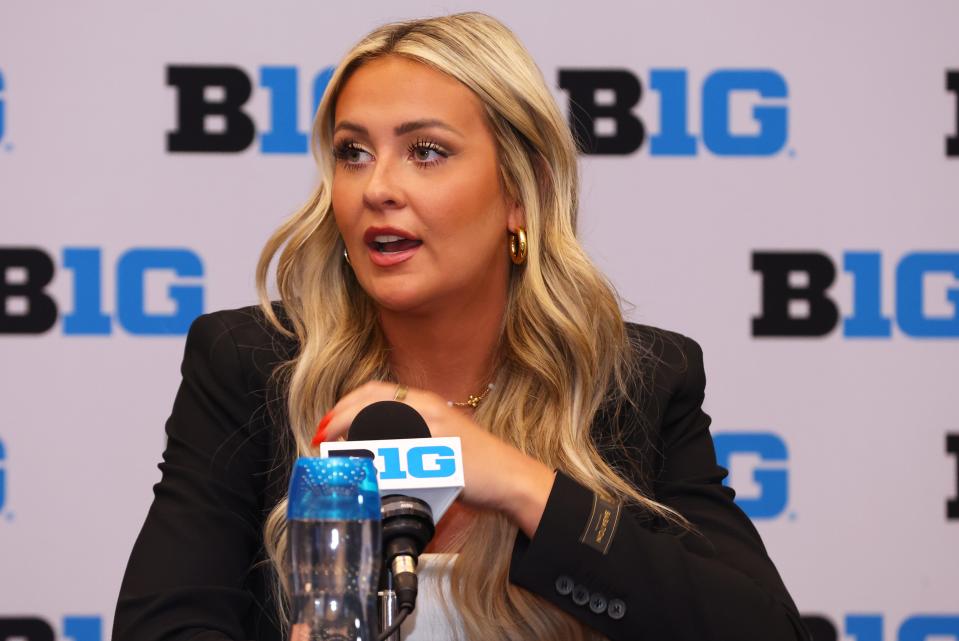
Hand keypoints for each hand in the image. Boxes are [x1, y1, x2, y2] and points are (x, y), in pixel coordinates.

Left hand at [318, 381, 554, 536]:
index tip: (328, 421)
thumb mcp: (439, 438)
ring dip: (351, 437)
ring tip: (336, 453)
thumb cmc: (475, 463)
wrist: (509, 477)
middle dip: (340, 417)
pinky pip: (398, 450)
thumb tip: (371, 447)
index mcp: (426, 402)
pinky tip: (366, 467)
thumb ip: (409, 436)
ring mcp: (433, 427)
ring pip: (379, 422)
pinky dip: (377, 456)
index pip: (375, 390)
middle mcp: (427, 408)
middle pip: (371, 401)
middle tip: (322, 436)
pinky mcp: (438, 450)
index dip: (346, 403)